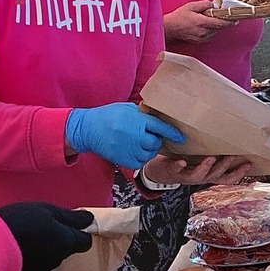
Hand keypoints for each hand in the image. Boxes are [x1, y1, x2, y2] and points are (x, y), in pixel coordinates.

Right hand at [0, 201, 93, 270]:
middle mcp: (58, 259)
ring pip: (50, 256)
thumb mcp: (47, 211)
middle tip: (44, 225)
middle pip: (67, 249)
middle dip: (60, 239)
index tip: (71, 224)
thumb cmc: (21, 222)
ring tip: (28, 235)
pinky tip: (18, 246)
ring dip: (44, 247)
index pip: (85, 242)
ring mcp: (42, 269)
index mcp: (67, 242)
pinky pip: (35, 263)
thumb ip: (70, 217)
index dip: (80, 232)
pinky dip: (31, 255)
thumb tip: (90, 220)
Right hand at [65, 103, 183, 170]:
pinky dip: (140, 158)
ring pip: (149, 154)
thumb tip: (158, 116)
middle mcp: (134, 135)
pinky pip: (139, 162)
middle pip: (155, 143)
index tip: (181, 137)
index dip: (172, 133)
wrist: (88, 129)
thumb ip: (143, 113)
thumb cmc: (108, 116)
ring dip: (149, 150)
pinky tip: (135, 151)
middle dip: (157, 141)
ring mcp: (128, 148)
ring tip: (141, 144)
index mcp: (137, 120)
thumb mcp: (126, 108)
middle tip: (152, 138)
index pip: (160, 127)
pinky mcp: (122, 159)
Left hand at [143, 153, 251, 188]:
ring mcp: (186, 176)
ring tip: (211, 158)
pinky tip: (181, 161)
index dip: (239, 173)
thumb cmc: (184, 163)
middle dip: (225, 167)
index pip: (227, 177)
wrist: (159, 172)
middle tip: (233, 156)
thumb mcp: (201, 159)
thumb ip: (213, 153)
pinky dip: (179, 166)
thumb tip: (228, 139)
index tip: (249, 164)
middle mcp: (200, 177)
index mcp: (208, 174)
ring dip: (206, 167)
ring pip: (199, 175)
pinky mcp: (172, 171)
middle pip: (216, 176)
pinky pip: (176, 170)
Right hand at [165, 0, 234, 45]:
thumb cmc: (179, 17)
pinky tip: (202, 25)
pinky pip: (210, 35)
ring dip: (214, 26)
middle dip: (219, 21)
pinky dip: (209, 30)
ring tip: (205, 19)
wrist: (170, 29)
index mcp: (203, 23)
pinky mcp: (200, 41)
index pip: (221, 23)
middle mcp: (204, 32)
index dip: (230, 22)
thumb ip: (205, 4)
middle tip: (215, 14)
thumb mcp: (192, 6)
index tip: (236, 19)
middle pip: (219, 27)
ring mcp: (202, 38)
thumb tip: (214, 6)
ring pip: (215, 32)